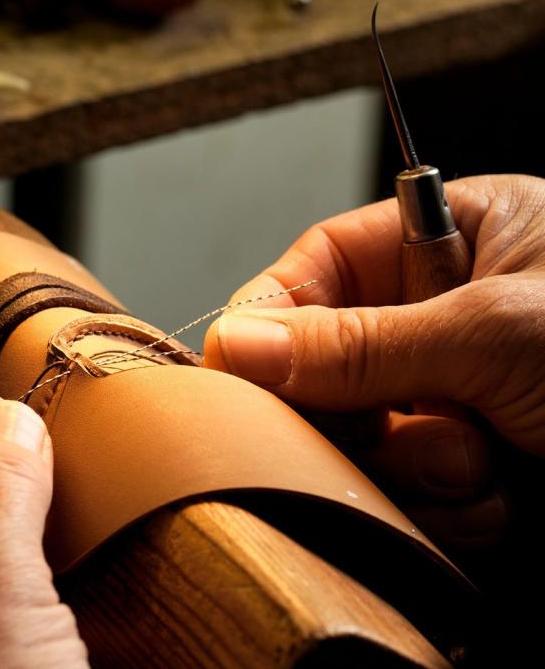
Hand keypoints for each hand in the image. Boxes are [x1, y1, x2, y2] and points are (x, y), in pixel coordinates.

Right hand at [203, 174, 544, 549]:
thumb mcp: (496, 332)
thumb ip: (359, 342)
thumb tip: (240, 342)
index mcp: (459, 239)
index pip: (322, 265)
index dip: (273, 312)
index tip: (238, 363)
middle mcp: (454, 313)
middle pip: (332, 360)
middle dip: (360, 408)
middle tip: (392, 426)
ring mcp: (469, 393)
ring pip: (371, 436)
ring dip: (416, 464)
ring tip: (483, 457)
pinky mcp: (487, 461)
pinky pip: (418, 489)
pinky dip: (452, 505)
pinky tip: (506, 492)